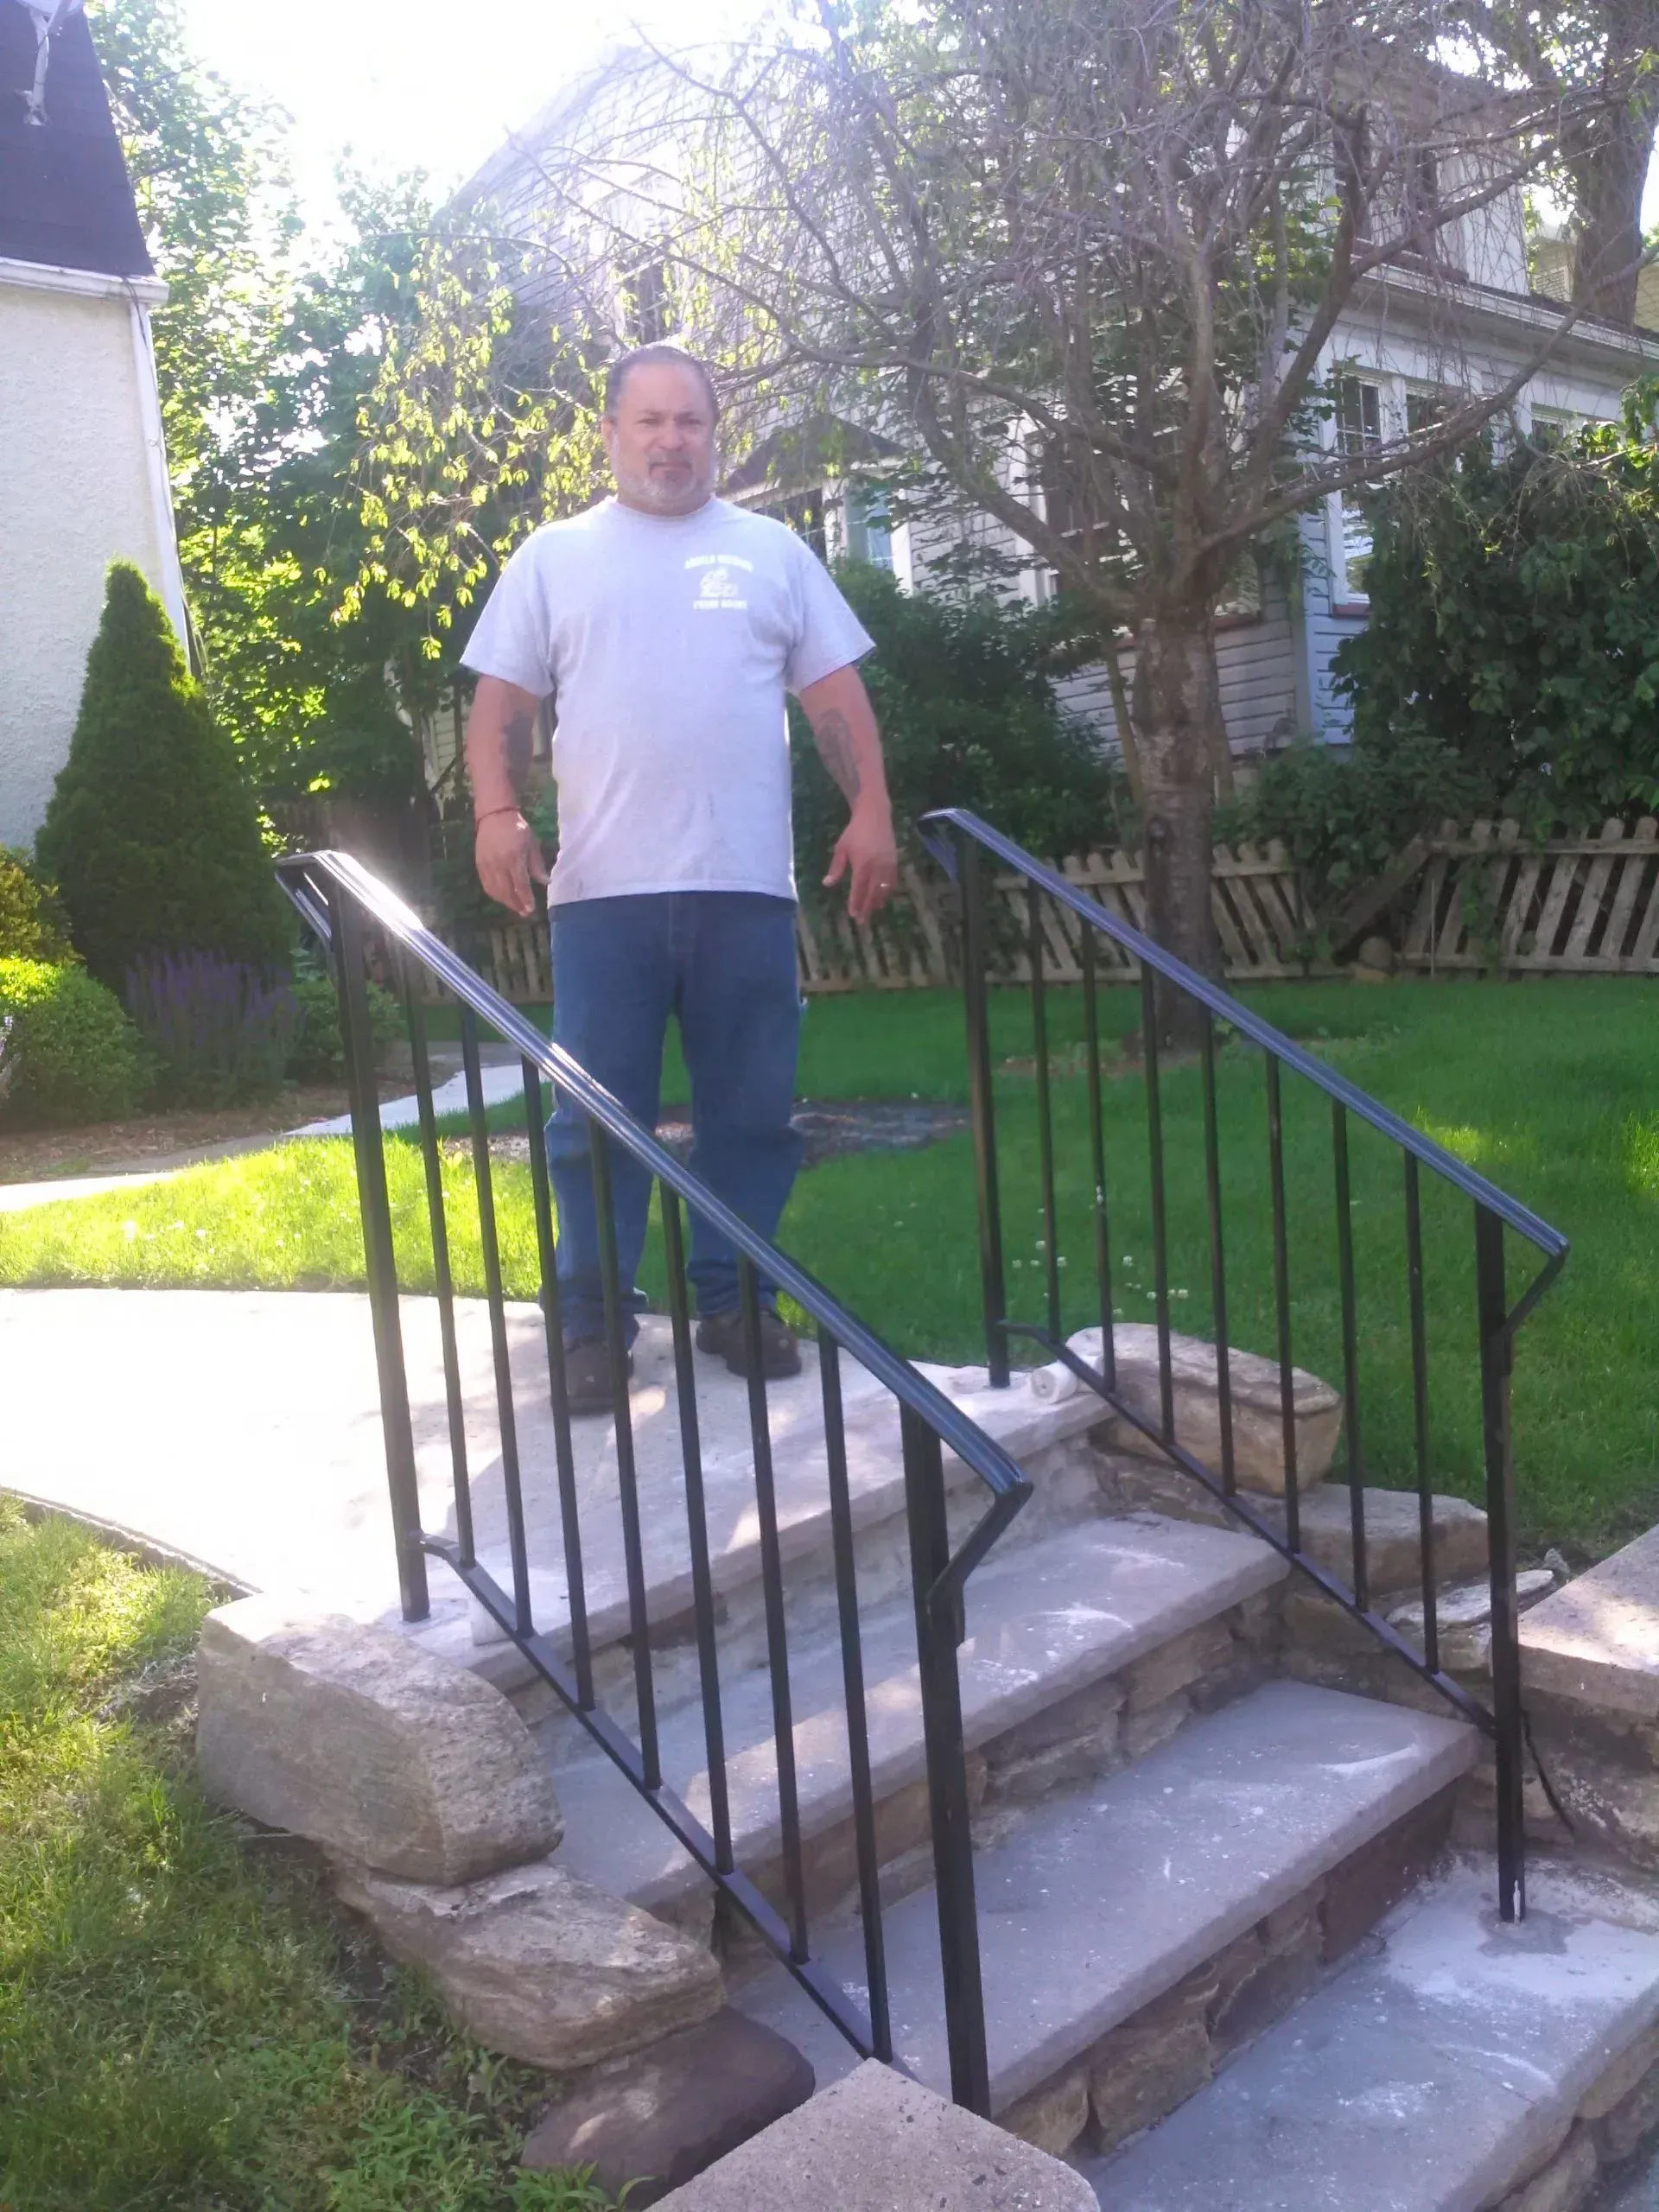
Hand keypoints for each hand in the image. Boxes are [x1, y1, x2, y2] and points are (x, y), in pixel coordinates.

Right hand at [475, 811, 548, 917]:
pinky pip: (486, 885)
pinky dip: (495, 895)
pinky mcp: (479, 865)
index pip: (520, 885)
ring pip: (495, 891)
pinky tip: (502, 897)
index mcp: (514, 858)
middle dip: (516, 904)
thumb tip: (546, 882)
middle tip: (525, 912)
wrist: (494, 816)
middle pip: (507, 891)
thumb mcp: (532, 844)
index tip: (531, 909)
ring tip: (515, 907)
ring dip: (506, 902)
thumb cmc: (517, 829)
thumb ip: (537, 865)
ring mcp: (487, 865)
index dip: (525, 899)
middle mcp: (499, 864)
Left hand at [824, 803, 899, 925]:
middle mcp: (877, 868)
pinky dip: (887, 891)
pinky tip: (882, 897)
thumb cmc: (854, 832)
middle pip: (872, 893)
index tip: (853, 915)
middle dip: (867, 908)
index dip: (856, 903)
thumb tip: (827, 884)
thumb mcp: (841, 848)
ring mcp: (888, 866)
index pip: (859, 890)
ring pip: (884, 889)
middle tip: (862, 920)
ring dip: (877, 902)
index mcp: (862, 865)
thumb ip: (836, 868)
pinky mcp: (895, 862)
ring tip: (872, 911)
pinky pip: (892, 881)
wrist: (875, 815)